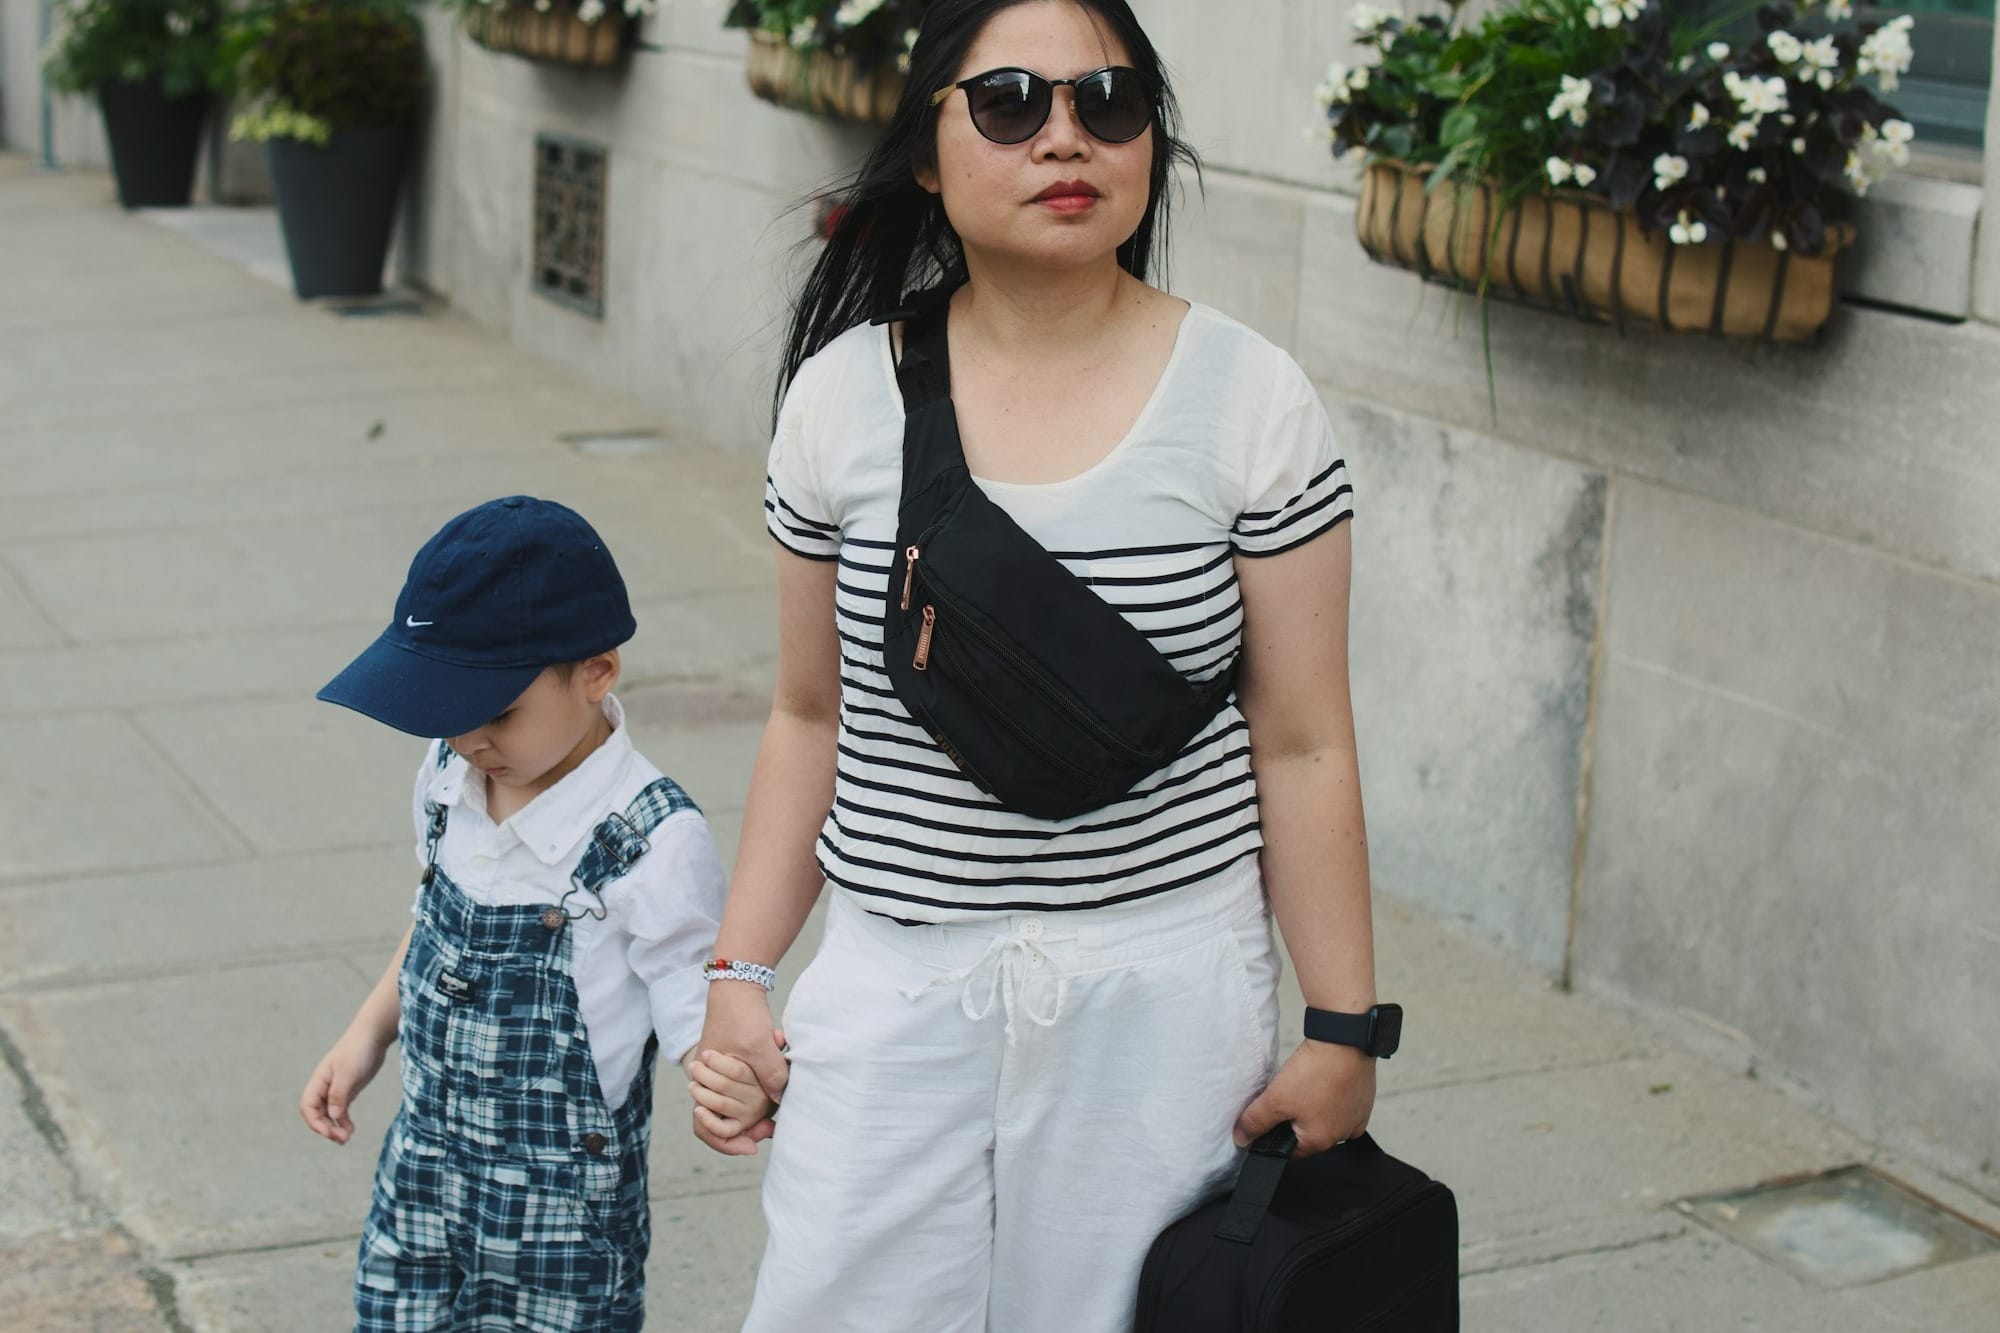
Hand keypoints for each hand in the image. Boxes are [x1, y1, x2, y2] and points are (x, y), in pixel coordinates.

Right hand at [299, 1028, 391, 1144]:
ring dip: (335, 1128)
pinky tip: (351, 1130)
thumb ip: (339, 1095)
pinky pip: (341, 1111)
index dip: (315, 1122)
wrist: (373, 1036)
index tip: (328, 1132)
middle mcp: (324, 1087)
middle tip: (342, 1139)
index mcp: (319, 1081)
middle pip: (317, 1114)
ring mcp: (336, 1090)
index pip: (308, 1107)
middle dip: (326, 1128)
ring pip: (329, 1115)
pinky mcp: (348, 1091)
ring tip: (346, 1138)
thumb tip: (332, 1117)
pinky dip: (343, 1122)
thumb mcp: (348, 1073)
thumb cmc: (358, 1051)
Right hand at [691, 982, 789, 1155]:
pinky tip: (773, 1101)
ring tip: (772, 1121)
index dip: (727, 1143)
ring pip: (731, 1110)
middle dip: (744, 1132)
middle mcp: (705, 1083)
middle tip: (770, 1131)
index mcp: (703, 1081)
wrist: (737, 987)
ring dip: (751, 1116)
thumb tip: (780, 1102)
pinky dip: (755, 1100)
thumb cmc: (742, 1015)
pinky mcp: (730, 1071)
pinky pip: (740, 1095)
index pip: (705, 1127)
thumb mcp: (759, 1044)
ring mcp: (717, 1077)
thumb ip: (770, 1073)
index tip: (752, 1147)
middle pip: (719, 1123)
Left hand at [1233, 1040, 1376, 1156]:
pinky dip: (1329, 1094)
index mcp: (1322, 1141)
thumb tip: (1242, 1139)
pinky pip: (1340, 1103)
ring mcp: (1357, 1116)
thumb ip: (1255, 1122)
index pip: (1289, 1149)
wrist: (1345, 1039)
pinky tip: (1321, 1078)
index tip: (1268, 1115)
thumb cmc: (1316, 1072)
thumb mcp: (1276, 1099)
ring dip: (1312, 1104)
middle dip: (1294, 1116)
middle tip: (1287, 1093)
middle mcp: (1344, 1134)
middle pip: (1308, 1132)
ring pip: (1324, 1116)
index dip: (1273, 1133)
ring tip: (1305, 1082)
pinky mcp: (1364, 1098)